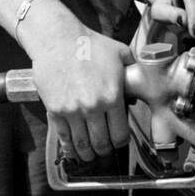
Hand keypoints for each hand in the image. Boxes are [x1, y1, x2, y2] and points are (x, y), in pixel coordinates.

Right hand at [21, 1, 132, 162]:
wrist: (57, 39)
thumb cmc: (90, 44)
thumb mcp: (120, 53)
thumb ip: (133, 72)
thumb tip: (139, 90)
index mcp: (112, 96)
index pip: (120, 134)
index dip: (121, 142)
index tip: (119, 141)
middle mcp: (93, 107)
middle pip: (102, 143)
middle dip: (104, 151)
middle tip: (104, 150)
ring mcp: (72, 110)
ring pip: (82, 144)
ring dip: (87, 154)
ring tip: (89, 156)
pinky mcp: (55, 110)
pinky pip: (63, 137)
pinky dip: (69, 148)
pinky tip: (73, 152)